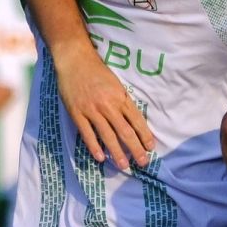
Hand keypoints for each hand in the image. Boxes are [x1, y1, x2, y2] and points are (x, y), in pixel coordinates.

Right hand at [56, 44, 152, 167]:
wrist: (75, 60)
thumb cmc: (98, 72)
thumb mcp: (116, 84)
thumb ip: (124, 101)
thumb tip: (133, 120)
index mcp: (121, 97)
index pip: (137, 120)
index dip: (145, 135)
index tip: (151, 148)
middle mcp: (109, 105)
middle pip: (125, 131)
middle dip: (135, 148)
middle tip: (143, 162)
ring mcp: (92, 110)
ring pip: (108, 135)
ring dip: (117, 152)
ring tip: (124, 166)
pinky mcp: (77, 113)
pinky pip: (87, 134)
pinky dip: (94, 146)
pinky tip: (100, 157)